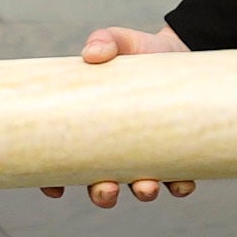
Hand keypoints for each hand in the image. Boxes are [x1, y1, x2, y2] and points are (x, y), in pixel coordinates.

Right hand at [68, 23, 193, 208]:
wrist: (181, 51)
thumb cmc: (140, 51)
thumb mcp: (120, 42)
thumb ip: (104, 41)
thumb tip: (93, 53)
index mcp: (93, 130)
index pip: (66, 164)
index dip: (54, 182)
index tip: (54, 189)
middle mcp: (119, 150)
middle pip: (103, 186)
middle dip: (102, 195)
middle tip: (105, 189)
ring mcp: (149, 155)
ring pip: (141, 188)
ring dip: (142, 193)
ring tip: (145, 187)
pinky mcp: (181, 153)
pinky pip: (180, 180)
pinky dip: (180, 185)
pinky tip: (182, 183)